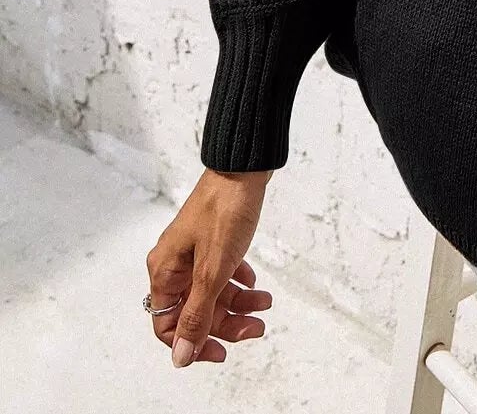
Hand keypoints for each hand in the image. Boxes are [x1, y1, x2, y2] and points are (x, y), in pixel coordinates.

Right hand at [145, 168, 273, 366]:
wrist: (244, 167)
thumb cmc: (225, 210)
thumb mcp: (212, 270)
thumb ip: (197, 314)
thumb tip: (181, 355)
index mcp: (165, 271)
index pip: (169, 324)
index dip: (194, 342)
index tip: (221, 351)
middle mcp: (175, 264)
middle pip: (195, 310)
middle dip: (226, 322)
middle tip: (256, 326)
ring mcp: (194, 251)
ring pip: (213, 292)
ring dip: (239, 303)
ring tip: (265, 302)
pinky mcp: (213, 240)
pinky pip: (222, 272)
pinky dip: (238, 281)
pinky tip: (253, 282)